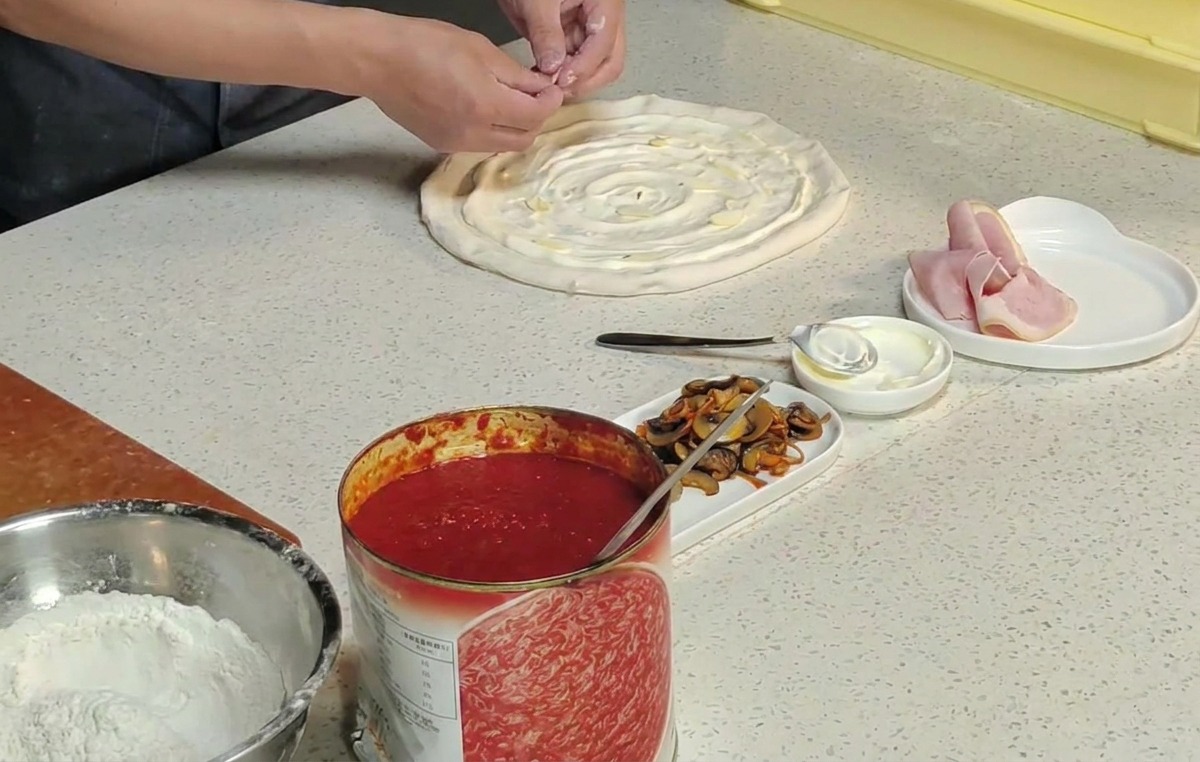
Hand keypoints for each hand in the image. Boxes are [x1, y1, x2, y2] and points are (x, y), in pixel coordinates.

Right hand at [353, 15, 563, 152]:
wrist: (377, 61)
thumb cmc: (425, 44)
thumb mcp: (480, 49)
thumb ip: (516, 75)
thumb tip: (540, 88)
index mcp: (486, 106)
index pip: (536, 116)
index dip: (550, 102)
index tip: (550, 88)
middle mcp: (473, 134)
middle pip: (524, 139)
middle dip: (535, 118)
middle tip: (534, 95)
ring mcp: (456, 144)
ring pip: (502, 145)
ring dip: (514, 127)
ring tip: (508, 100)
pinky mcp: (441, 146)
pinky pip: (479, 144)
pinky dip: (491, 131)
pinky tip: (482, 107)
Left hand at [497, 0, 625, 98]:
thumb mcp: (536, 1)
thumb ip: (545, 33)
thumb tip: (552, 67)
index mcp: (605, 2)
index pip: (604, 44)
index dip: (584, 67)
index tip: (561, 81)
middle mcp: (604, 17)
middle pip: (610, 61)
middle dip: (586, 80)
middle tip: (558, 89)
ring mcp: (590, 28)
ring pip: (596, 66)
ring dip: (575, 80)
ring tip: (550, 84)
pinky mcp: (575, 35)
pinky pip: (577, 62)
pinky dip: (564, 73)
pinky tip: (546, 76)